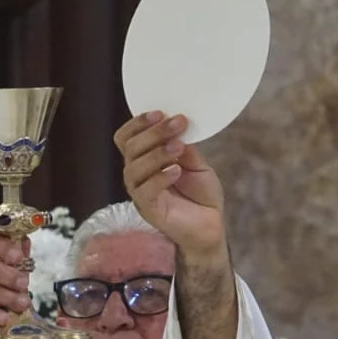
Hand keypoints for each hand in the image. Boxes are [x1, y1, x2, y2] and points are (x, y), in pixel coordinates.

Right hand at [113, 112, 226, 258]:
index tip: (160, 113)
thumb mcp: (196, 163)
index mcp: (144, 160)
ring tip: (179, 147)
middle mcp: (137, 175)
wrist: (211, 226)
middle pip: (130, 148)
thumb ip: (185, 147)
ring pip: (134, 168)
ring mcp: (141, 193)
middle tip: (178, 124)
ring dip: (157, 153)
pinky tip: (176, 171)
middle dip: (153, 132)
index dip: (137, 123)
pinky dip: (159, 178)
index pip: (126, 138)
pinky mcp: (149, 210)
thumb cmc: (200, 195)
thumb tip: (176, 125)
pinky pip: (144, 191)